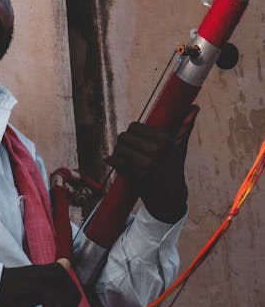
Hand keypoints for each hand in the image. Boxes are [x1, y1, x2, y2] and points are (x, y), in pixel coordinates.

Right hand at [0, 262, 80, 306]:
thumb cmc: (15, 285)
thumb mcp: (36, 277)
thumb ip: (52, 275)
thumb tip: (67, 263)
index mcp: (53, 268)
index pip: (73, 287)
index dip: (69, 301)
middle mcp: (53, 272)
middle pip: (74, 295)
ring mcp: (48, 280)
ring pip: (69, 301)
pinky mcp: (40, 291)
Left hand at [106, 105, 198, 222]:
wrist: (170, 199)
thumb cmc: (174, 170)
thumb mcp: (180, 148)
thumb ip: (185, 126)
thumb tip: (195, 106)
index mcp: (164, 140)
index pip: (134, 126)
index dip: (130, 132)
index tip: (132, 138)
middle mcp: (156, 150)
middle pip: (124, 136)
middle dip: (122, 142)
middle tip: (125, 148)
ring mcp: (146, 163)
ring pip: (119, 148)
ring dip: (116, 152)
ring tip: (120, 156)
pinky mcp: (137, 175)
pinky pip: (117, 161)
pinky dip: (111, 160)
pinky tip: (111, 161)